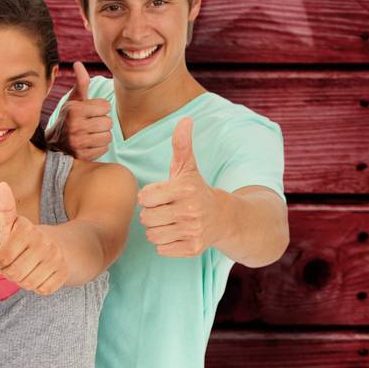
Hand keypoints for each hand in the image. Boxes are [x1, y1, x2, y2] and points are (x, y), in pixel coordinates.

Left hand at [0, 181, 68, 293]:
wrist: (72, 247)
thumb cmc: (33, 238)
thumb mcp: (17, 224)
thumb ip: (6, 209)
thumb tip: (2, 185)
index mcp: (28, 230)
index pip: (1, 258)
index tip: (2, 258)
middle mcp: (44, 243)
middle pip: (13, 274)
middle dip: (11, 273)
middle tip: (17, 265)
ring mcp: (57, 259)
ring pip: (27, 284)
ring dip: (25, 281)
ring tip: (30, 270)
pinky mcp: (65, 274)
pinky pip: (42, 291)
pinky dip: (40, 287)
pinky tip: (43, 276)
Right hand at [63, 62, 113, 160]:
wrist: (54, 144)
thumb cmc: (68, 119)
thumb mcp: (73, 101)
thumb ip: (80, 83)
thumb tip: (78, 63)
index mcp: (74, 110)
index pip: (106, 106)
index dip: (100, 109)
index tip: (89, 113)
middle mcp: (74, 126)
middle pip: (109, 122)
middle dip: (102, 122)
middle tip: (90, 124)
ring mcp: (78, 143)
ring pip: (108, 136)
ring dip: (101, 135)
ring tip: (90, 134)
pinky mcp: (83, 156)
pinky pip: (104, 148)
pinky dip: (99, 146)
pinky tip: (89, 144)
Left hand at [137, 118, 220, 257]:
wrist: (224, 217)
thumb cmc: (196, 190)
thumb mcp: (188, 168)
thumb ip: (181, 145)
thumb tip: (185, 119)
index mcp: (185, 189)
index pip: (144, 197)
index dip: (148, 196)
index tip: (161, 195)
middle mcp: (190, 210)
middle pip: (145, 218)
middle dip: (151, 214)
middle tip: (165, 210)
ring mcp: (193, 231)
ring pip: (151, 235)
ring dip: (156, 229)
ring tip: (170, 221)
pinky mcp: (193, 249)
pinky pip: (161, 249)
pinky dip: (165, 244)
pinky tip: (177, 233)